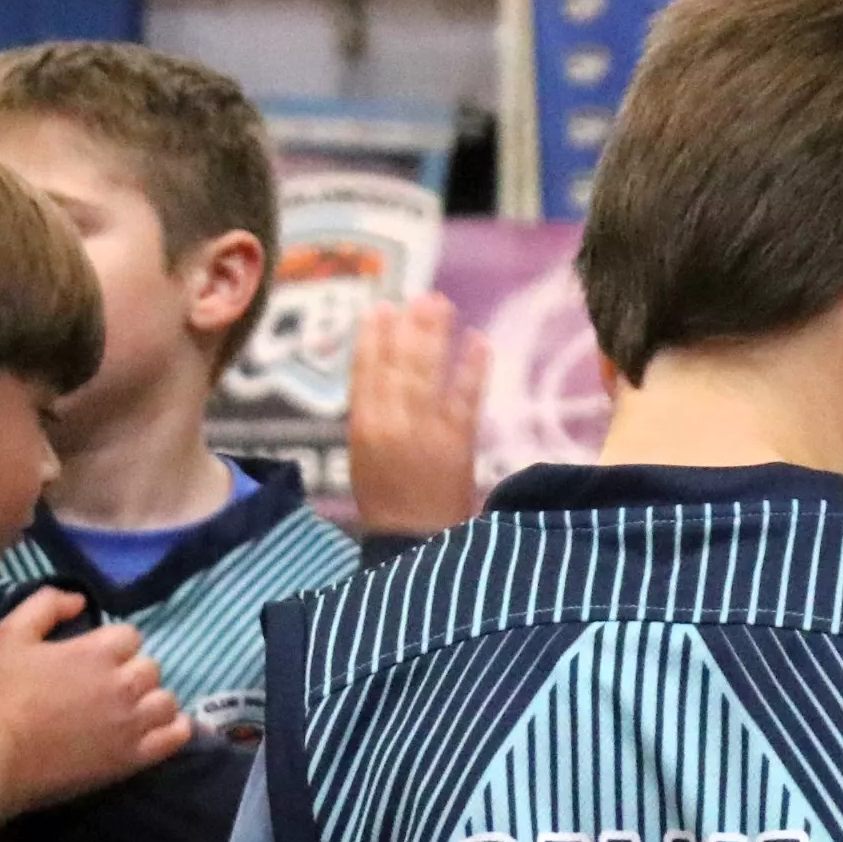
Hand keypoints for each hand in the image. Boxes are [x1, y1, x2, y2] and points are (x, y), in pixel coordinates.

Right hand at [0, 587, 192, 813]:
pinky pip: (176, 737)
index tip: (89, 662)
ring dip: (150, 700)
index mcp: (97, 652)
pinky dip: (173, 729)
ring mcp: (132, 724)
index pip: (130, 636)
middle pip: (150, 667)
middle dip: (129, 672)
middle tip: (101, 688)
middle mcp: (123, 685)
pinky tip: (153, 730)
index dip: (110, 646)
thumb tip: (80, 599)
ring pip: (166, 700)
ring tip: (125, 711)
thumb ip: (45, 605)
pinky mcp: (133, 759)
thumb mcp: (9, 635)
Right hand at [348, 294, 490, 540]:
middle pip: (398, 366)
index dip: (372, 340)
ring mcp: (425, 431)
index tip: (380, 309)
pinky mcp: (457, 443)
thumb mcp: (365, 460)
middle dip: (409, 328)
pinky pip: (465, 398)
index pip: (365, 375)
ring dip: (436, 336)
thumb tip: (381, 375)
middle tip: (420, 296)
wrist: (414, 545)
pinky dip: (473, 368)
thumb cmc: (388, 504)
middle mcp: (390, 424)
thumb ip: (373, 419)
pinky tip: (479, 340)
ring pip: (427, 374)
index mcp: (362, 429)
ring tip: (442, 304)